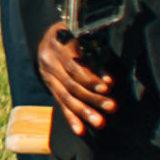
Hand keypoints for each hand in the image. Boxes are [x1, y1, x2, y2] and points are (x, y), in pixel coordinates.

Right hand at [38, 20, 117, 138]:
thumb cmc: (75, 30)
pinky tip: (80, 130)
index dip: (91, 77)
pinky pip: (60, 104)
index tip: (109, 85)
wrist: (51, 34)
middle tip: (112, 107)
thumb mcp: (82, 30)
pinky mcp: (50, 86)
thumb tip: (109, 73)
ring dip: (84, 111)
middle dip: (93, 97)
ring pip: (66, 97)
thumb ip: (93, 47)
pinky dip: (70, 118)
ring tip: (100, 122)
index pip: (74, 65)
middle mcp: (49, 60)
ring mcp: (48, 75)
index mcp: (58, 43)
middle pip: (71, 84)